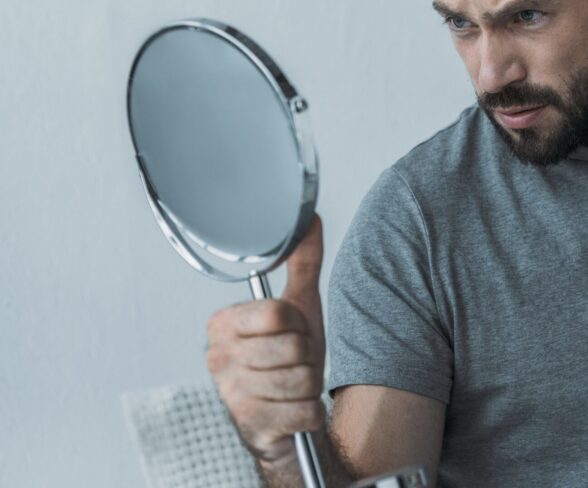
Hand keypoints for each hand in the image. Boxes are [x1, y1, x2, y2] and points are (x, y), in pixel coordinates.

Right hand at [206, 214, 326, 466]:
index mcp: (223, 324)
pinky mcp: (249, 429)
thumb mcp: (300, 309)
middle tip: (294, 364)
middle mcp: (218, 358)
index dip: (297, 325)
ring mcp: (231, 396)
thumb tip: (308, 217)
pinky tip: (294, 412)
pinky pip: (306, 412)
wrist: (286, 420)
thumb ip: (303, 263)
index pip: (278, 314)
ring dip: (310, 385)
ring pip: (302, 380)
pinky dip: (310, 413)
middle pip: (293, 347)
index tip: (289, 333)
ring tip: (294, 387)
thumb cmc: (290, 361)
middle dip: (307, 357)